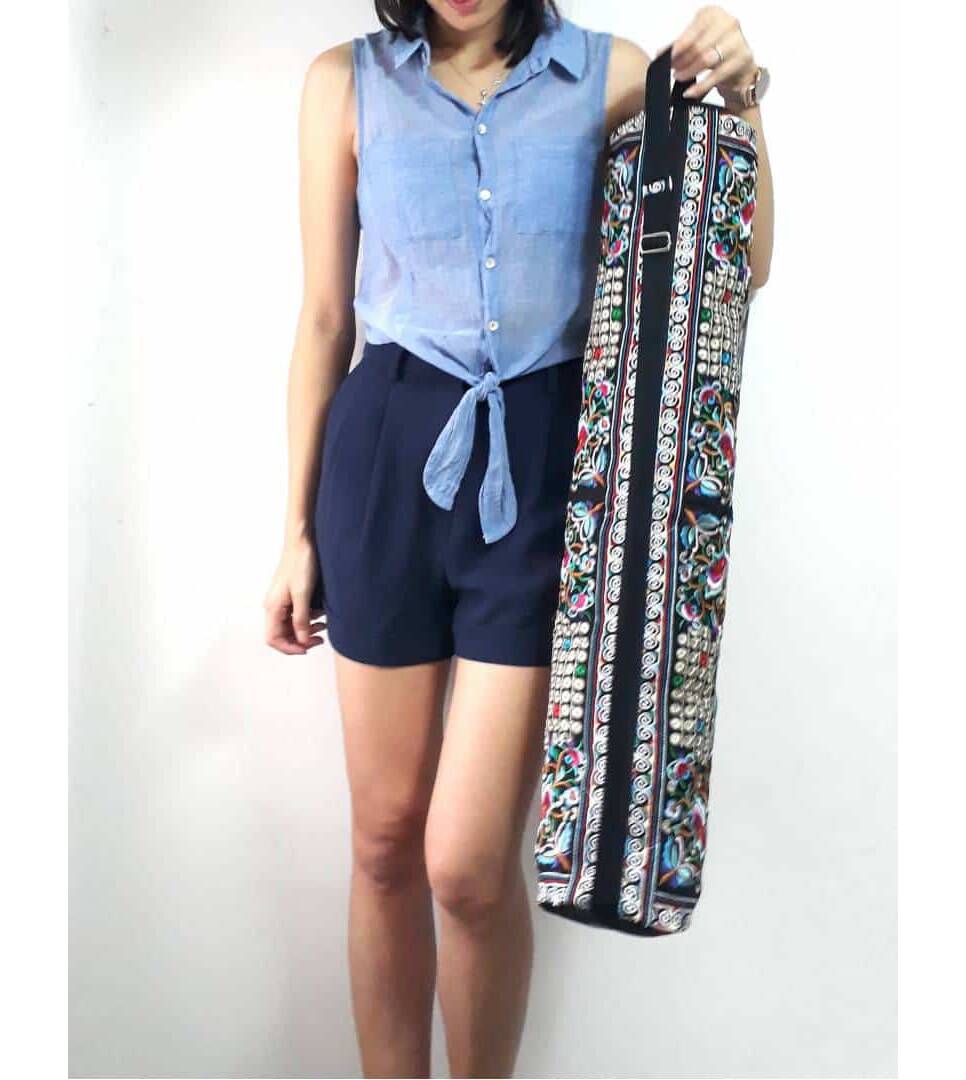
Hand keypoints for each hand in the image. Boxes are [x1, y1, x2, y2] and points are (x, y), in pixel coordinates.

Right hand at [263, 534, 325, 654]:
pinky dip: (307, 618)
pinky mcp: (289, 595)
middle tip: (319, 639)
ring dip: (305, 629)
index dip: (290, 647)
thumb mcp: (302, 594)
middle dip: (300, 640)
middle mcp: (273, 606)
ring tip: (322, 626)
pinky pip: (295, 614)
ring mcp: (281, 601)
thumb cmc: (300, 563)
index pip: (274, 639)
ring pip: (290, 625)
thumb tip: (301, 639)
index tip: (307, 648)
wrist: (302, 542)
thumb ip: (301, 618)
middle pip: (282, 634)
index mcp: (272, 607)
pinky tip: (319, 614)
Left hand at [666, 6, 757, 105]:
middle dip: (682, 61)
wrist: (741, 65)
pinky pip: (716, 75)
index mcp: (714, 14)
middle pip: (698, 46)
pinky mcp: (742, 59)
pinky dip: (700, 86)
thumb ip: (679, 45)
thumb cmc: (718, 49)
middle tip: (673, 70)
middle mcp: (727, 23)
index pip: (692, 31)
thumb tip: (661, 53)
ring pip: (707, 59)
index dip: (678, 46)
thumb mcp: (698, 42)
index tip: (667, 58)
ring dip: (689, 71)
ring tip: (680, 77)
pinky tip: (690, 92)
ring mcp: (737, 41)